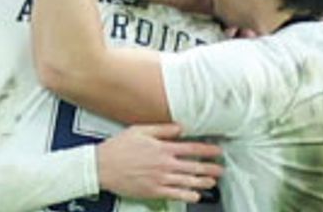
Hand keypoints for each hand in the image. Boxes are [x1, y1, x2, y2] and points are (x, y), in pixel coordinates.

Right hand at [96, 124, 221, 202]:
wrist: (102, 166)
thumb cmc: (118, 148)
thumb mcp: (140, 130)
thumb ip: (162, 129)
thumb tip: (180, 127)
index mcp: (162, 148)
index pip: (191, 148)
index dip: (207, 150)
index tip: (217, 151)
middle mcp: (164, 164)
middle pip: (194, 166)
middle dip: (210, 168)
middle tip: (220, 169)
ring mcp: (160, 179)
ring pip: (188, 182)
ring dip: (203, 182)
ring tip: (212, 182)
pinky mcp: (154, 191)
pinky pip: (176, 195)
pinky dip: (188, 195)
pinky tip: (195, 195)